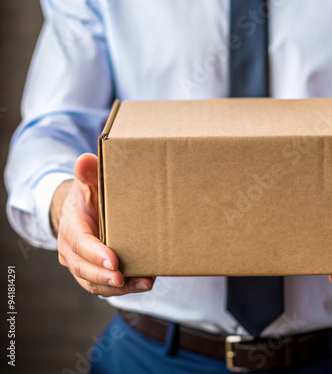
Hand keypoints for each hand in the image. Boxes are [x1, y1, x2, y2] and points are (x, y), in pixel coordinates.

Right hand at [51, 153, 155, 296]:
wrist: (80, 212)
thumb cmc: (88, 195)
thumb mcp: (87, 182)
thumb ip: (88, 172)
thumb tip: (87, 158)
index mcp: (71, 227)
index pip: (80, 243)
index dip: (95, 253)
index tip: (113, 261)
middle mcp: (71, 250)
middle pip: (84, 269)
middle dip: (104, 276)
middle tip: (124, 277)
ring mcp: (81, 264)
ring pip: (94, 283)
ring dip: (118, 287)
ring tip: (144, 283)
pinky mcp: (93, 273)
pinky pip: (104, 286)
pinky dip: (124, 288)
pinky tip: (145, 282)